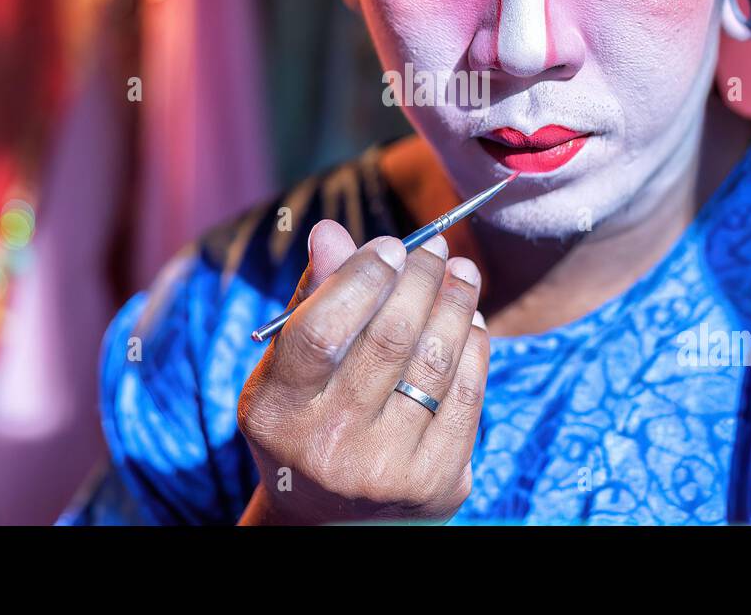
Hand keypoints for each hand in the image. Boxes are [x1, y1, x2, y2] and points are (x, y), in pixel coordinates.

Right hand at [236, 219, 487, 524]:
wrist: (333, 520)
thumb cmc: (309, 416)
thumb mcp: (291, 366)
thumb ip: (313, 298)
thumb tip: (329, 230)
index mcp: (277, 411)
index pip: (321, 331)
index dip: (362, 278)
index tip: (392, 245)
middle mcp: (327, 447)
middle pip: (387, 340)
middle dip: (420, 281)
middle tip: (436, 247)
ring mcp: (385, 471)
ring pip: (434, 362)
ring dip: (456, 304)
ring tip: (462, 272)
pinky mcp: (436, 483)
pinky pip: (466, 396)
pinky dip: (473, 347)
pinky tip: (471, 320)